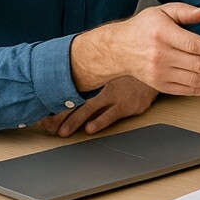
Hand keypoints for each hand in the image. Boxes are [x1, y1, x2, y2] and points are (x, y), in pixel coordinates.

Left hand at [38, 76, 157, 137]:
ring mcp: (115, 95)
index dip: (56, 106)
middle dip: (61, 116)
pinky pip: (112, 113)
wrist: (156, 67)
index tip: (43, 117)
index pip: (72, 93)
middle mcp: (102, 87)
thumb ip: (93, 80)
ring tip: (63, 132)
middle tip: (48, 127)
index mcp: (96, 79)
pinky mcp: (129, 104)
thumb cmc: (130, 74)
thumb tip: (71, 94)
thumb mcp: (112, 71)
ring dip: (75, 121)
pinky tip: (91, 128)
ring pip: (90, 109)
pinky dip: (100, 121)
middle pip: (77, 102)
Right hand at [72, 3, 199, 95]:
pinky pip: (186, 91)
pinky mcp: (160, 85)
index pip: (194, 44)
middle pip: (198, 65)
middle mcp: (160, 55)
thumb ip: (185, 10)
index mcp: (163, 34)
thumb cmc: (144, 27)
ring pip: (194, 81)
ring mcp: (160, 73)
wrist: (118, 49)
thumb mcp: (162, 10)